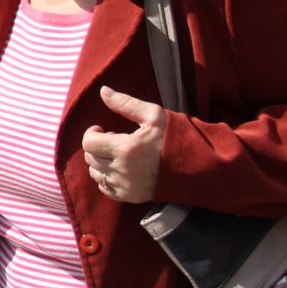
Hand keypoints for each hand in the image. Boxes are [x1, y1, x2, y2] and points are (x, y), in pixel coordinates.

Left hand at [81, 86, 166, 203]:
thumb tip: (103, 90)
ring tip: (116, 154)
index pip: (89, 143)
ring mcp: (126, 186)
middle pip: (91, 158)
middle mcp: (123, 170)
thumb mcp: (153, 115)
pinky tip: (119, 169)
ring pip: (95, 173)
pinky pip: (105, 188)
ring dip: (100, 162)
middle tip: (112, 140)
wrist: (196, 166)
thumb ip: (125, 103)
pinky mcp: (130, 197)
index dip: (92, 133)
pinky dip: (106, 178)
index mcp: (127, 148)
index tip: (102, 129)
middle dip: (97, 146)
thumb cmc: (174, 137)